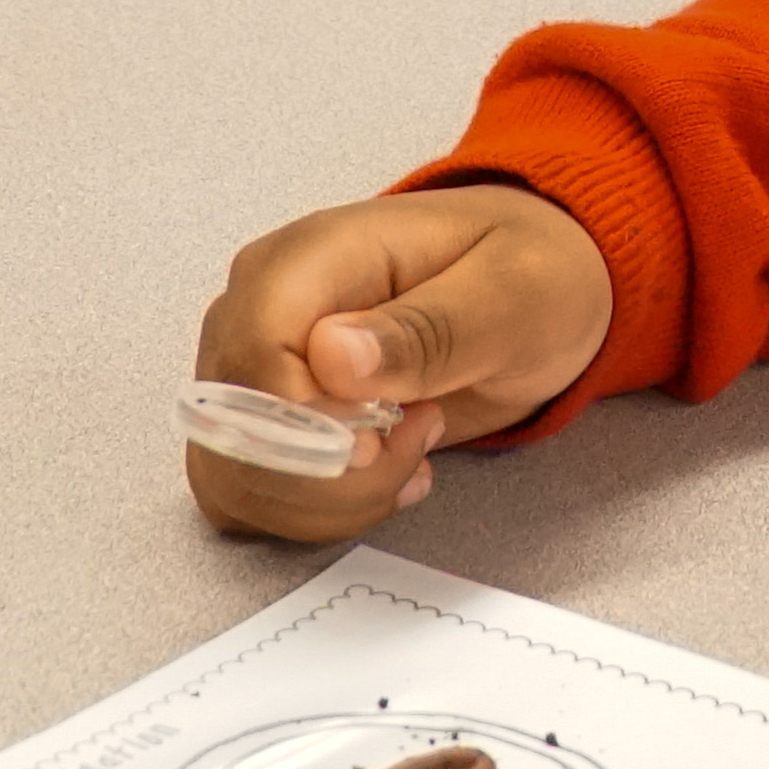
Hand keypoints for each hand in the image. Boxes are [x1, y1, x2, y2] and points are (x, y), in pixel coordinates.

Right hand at [182, 183, 614, 541]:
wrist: (533, 291)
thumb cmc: (527, 275)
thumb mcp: (510, 294)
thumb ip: (425, 329)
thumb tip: (330, 357)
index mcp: (309, 257)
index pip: (254, 357)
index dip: (314, 422)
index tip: (394, 425)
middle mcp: (259, 308)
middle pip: (234, 427)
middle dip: (332, 474)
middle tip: (423, 435)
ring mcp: (254, 365)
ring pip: (234, 474)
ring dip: (329, 499)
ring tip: (412, 456)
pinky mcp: (266, 417)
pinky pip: (250, 493)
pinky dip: (315, 510)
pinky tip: (384, 479)